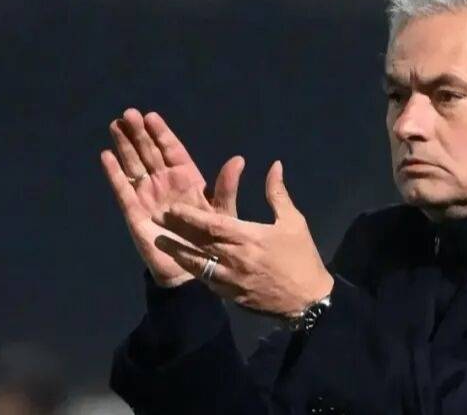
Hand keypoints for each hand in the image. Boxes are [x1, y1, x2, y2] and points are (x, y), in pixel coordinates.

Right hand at [100, 108, 246, 287]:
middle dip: (139, 133)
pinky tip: (106, 157)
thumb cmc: (210, 239)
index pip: (172, 150)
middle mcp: (164, 182)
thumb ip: (226, 187)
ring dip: (124, 146)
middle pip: (149, 152)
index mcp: (186, 178)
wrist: (191, 269)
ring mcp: (148, 195)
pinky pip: (122, 189)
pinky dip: (114, 174)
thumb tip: (239, 159)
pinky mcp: (134, 211)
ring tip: (115, 125)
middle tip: (129, 114)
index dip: (161, 133)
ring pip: (134, 165)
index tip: (151, 116)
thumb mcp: (223, 212)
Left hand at [152, 160, 333, 316]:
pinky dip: (193, 270)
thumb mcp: (294, 222)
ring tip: (159, 242)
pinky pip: (206, 281)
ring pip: (197, 264)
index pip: (212, 225)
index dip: (190, 216)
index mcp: (250, 237)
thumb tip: (274, 166)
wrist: (309, 300)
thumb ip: (278, 194)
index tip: (172, 208)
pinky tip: (183, 263)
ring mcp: (231, 279)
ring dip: (177, 252)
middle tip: (156, 219)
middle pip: (198, 242)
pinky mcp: (231, 295)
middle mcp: (235, 258)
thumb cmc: (302, 257)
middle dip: (176, 230)